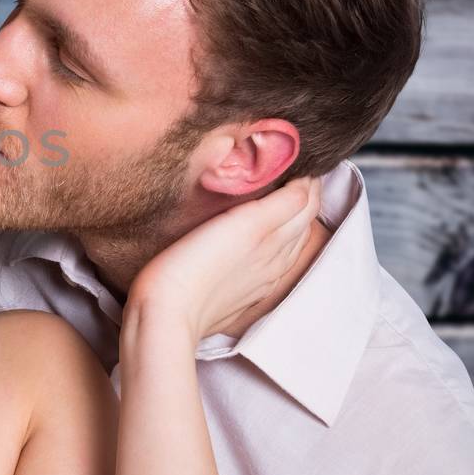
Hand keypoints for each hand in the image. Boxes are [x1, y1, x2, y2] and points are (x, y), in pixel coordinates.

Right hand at [126, 176, 322, 348]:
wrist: (166, 316)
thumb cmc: (195, 266)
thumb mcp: (244, 224)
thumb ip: (281, 204)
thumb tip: (308, 185)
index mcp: (276, 242)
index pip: (306, 203)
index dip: (307, 179)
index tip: (300, 158)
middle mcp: (274, 263)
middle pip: (301, 223)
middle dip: (304, 196)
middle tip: (295, 171)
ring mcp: (257, 282)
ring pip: (287, 245)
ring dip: (291, 220)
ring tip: (283, 198)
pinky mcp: (238, 295)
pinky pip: (269, 264)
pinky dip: (274, 244)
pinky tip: (260, 242)